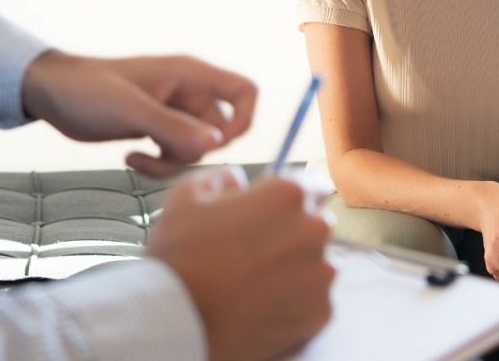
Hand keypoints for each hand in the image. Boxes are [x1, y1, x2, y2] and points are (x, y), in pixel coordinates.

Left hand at [21, 50, 257, 177]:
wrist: (51, 93)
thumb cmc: (87, 89)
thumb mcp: (131, 110)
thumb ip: (174, 127)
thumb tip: (216, 145)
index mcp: (191, 74)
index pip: (244, 92)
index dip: (242, 122)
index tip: (215, 145)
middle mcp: (188, 92)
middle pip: (220, 132)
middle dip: (192, 153)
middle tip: (159, 155)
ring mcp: (173, 112)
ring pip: (196, 150)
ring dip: (171, 164)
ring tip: (137, 159)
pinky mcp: (157, 129)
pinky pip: (175, 155)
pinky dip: (159, 165)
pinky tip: (130, 159)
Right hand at [148, 167, 335, 360]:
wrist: (179, 320)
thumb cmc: (182, 254)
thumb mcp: (189, 194)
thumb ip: (224, 178)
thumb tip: (239, 183)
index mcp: (287, 195)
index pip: (313, 184)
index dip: (289, 199)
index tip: (275, 212)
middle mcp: (313, 231)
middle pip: (314, 226)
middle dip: (291, 234)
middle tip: (254, 252)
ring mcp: (320, 275)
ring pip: (315, 266)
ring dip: (295, 270)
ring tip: (255, 283)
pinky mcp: (320, 313)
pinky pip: (314, 301)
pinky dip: (294, 303)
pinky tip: (262, 305)